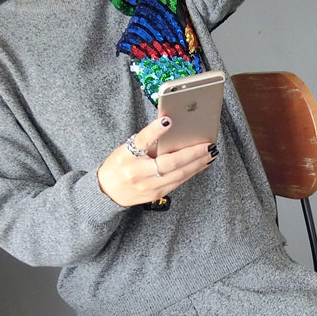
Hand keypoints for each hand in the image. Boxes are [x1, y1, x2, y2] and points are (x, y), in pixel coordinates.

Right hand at [97, 115, 215, 206]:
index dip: (156, 130)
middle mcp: (137, 173)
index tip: (168, 120)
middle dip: (192, 153)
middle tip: (207, 144)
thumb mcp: (125, 149)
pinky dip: (191, 172)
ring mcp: (148, 186)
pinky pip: (177, 182)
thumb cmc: (119, 165)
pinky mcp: (155, 194)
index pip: (142, 140)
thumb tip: (170, 128)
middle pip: (169, 162)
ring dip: (197, 163)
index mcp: (126, 156)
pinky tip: (200, 164)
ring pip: (178, 174)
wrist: (107, 192)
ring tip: (209, 153)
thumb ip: (146, 142)